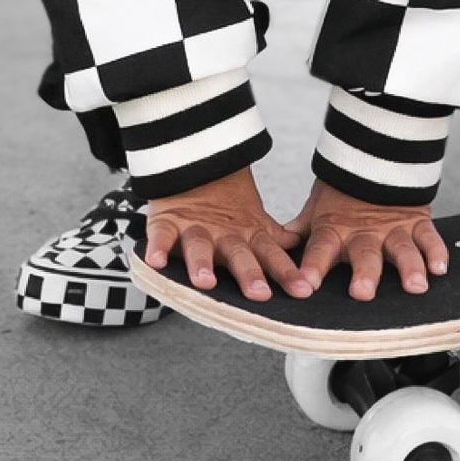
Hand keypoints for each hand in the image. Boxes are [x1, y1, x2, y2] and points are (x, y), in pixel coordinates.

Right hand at [142, 166, 312, 300]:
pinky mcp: (166, 223)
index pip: (270, 255)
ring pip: (199, 247)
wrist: (195, 166)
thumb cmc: (227, 205)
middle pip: (238, 255)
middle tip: (260, 293)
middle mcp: (223, 235)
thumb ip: (276, 241)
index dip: (285, 272)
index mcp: (247, 236)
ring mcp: (194, 229)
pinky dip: (157, 248)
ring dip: (201, 264)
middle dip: (249, 273)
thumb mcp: (255, 222)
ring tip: (205, 282)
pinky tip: (155, 262)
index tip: (302, 290)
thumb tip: (304, 253)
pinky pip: (160, 236)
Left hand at [287, 178, 448, 301]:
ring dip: (408, 267)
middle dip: (364, 273)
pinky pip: (429, 236)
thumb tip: (271, 249)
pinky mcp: (416, 222)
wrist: (373, 156)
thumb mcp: (315, 209)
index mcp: (334, 230)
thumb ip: (299, 231)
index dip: (312, 267)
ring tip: (414, 285)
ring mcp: (392, 228)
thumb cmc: (340, 192)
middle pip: (364, 254)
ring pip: (402, 248)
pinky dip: (435, 251)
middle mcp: (363, 233)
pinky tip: (438, 267)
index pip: (320, 250)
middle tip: (362, 292)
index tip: (305, 285)